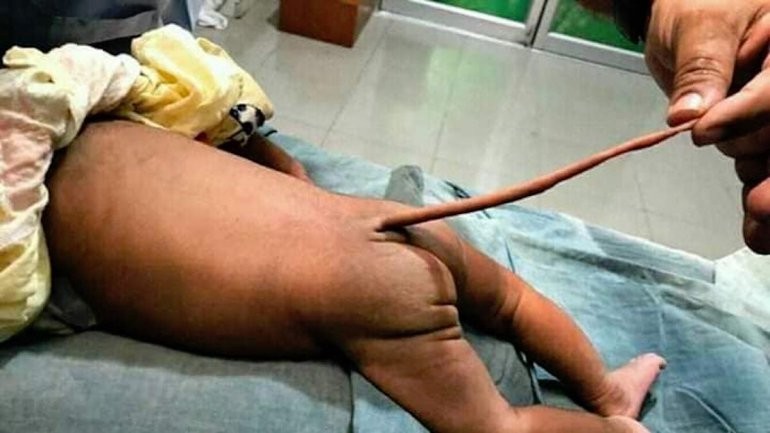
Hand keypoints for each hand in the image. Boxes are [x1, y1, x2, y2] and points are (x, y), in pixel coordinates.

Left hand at [644, 0, 769, 252]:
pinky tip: (756, 234)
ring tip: (759, 229)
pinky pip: (763, 171)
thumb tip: (690, 114)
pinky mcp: (760, 135)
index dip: (749, 112)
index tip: (704, 131)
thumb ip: (701, 65)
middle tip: (760, 204)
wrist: (686, 19)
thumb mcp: (698, 23)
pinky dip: (759, 203)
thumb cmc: (695, 4)